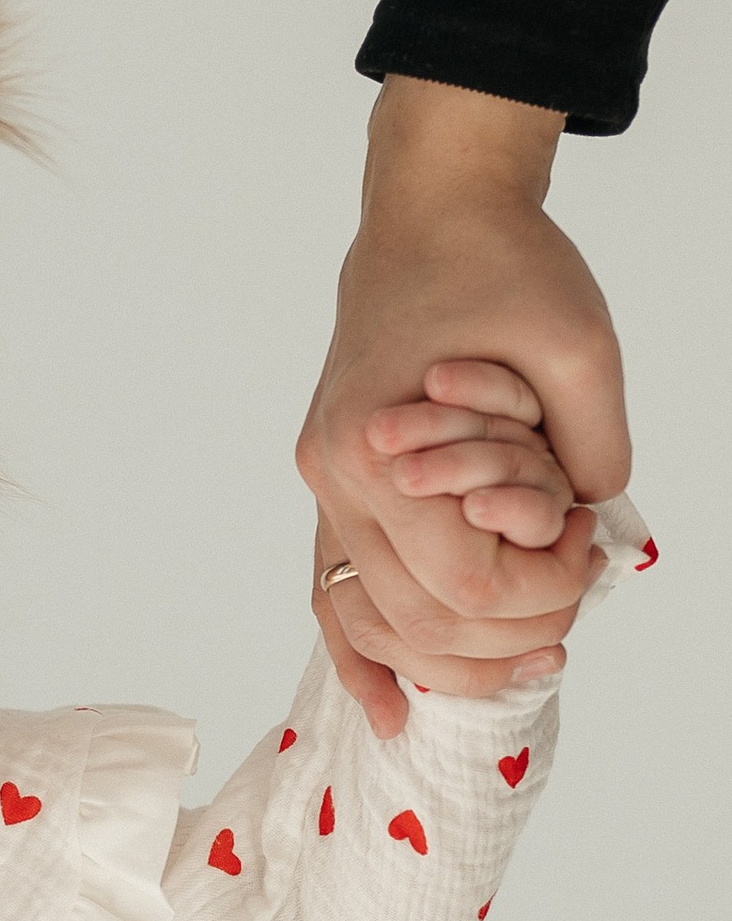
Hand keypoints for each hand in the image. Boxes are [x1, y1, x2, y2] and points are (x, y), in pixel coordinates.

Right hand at [297, 76, 628, 735]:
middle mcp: (338, 480)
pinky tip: (393, 708)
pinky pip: (335, 595)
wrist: (431, 211)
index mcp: (379, 445)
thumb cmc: (499, 264)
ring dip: (450, 660)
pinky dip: (363, 658)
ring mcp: (326, 487)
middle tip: (576, 596)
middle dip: (511, 632)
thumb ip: (594, 452)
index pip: (464, 585)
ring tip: (528, 656)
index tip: (590, 549)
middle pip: (419, 621)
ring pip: (373, 624)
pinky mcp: (335, 487)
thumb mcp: (580, 347)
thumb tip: (592, 533)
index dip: (542, 593)